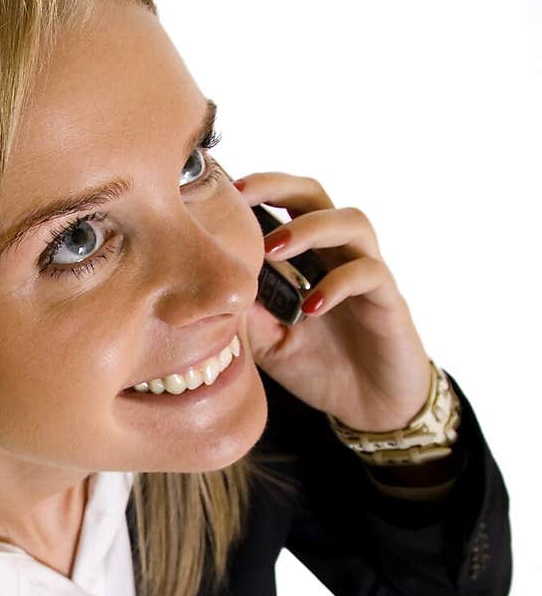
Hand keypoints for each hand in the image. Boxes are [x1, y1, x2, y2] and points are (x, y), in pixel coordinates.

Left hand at [236, 173, 432, 431]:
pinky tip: (311, 306)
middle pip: (316, 196)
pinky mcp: (389, 300)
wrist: (371, 409)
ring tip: (273, 249)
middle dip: (278, 187)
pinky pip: (369, 274)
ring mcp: (366, 274)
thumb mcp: (268, 342)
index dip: (254, 191)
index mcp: (306, 258)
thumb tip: (207, 289)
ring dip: (309, 228)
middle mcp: (336, 256)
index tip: (217, 192)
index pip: (283, 206)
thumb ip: (245, 314)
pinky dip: (337, 283)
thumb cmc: (320, 368)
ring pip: (351, 222)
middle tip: (241, 195)